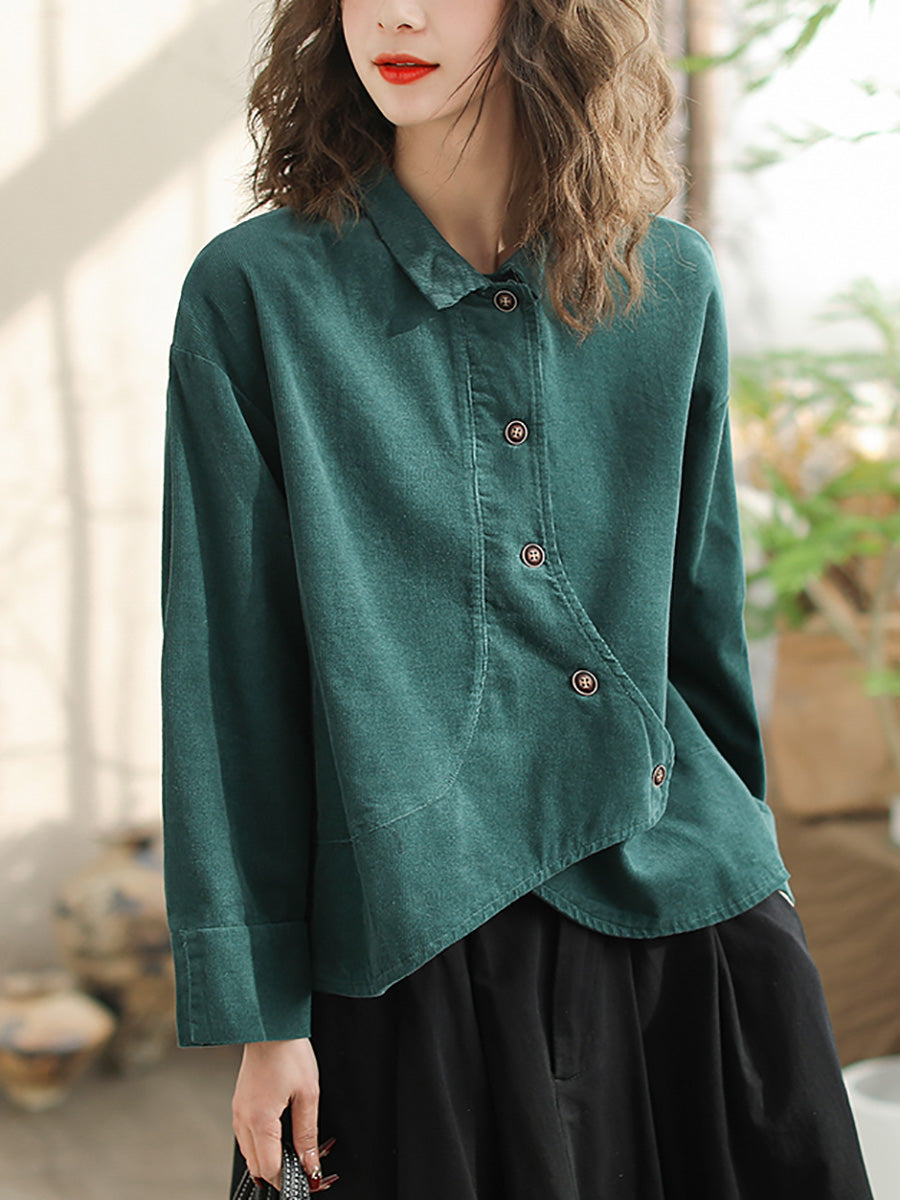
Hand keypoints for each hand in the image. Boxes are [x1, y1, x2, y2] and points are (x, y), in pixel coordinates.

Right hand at [232, 1038, 337, 1191]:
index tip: (306, 1178)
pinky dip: (261, 1144)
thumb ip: (308, 1134)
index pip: (269, 1169)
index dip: (288, 1180)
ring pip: (249, 1153)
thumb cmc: (289, 1053)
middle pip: (256, 1167)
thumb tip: (310, 1163)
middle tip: (302, 1168)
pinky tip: (278, 1136)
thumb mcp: (308, 1094)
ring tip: (293, 1153)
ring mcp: (238, 1112)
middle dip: (278, 1173)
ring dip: (269, 1159)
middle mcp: (243, 1120)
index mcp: (259, 1121)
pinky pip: (246, 1137)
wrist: (269, 1025)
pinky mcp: (239, 1104)